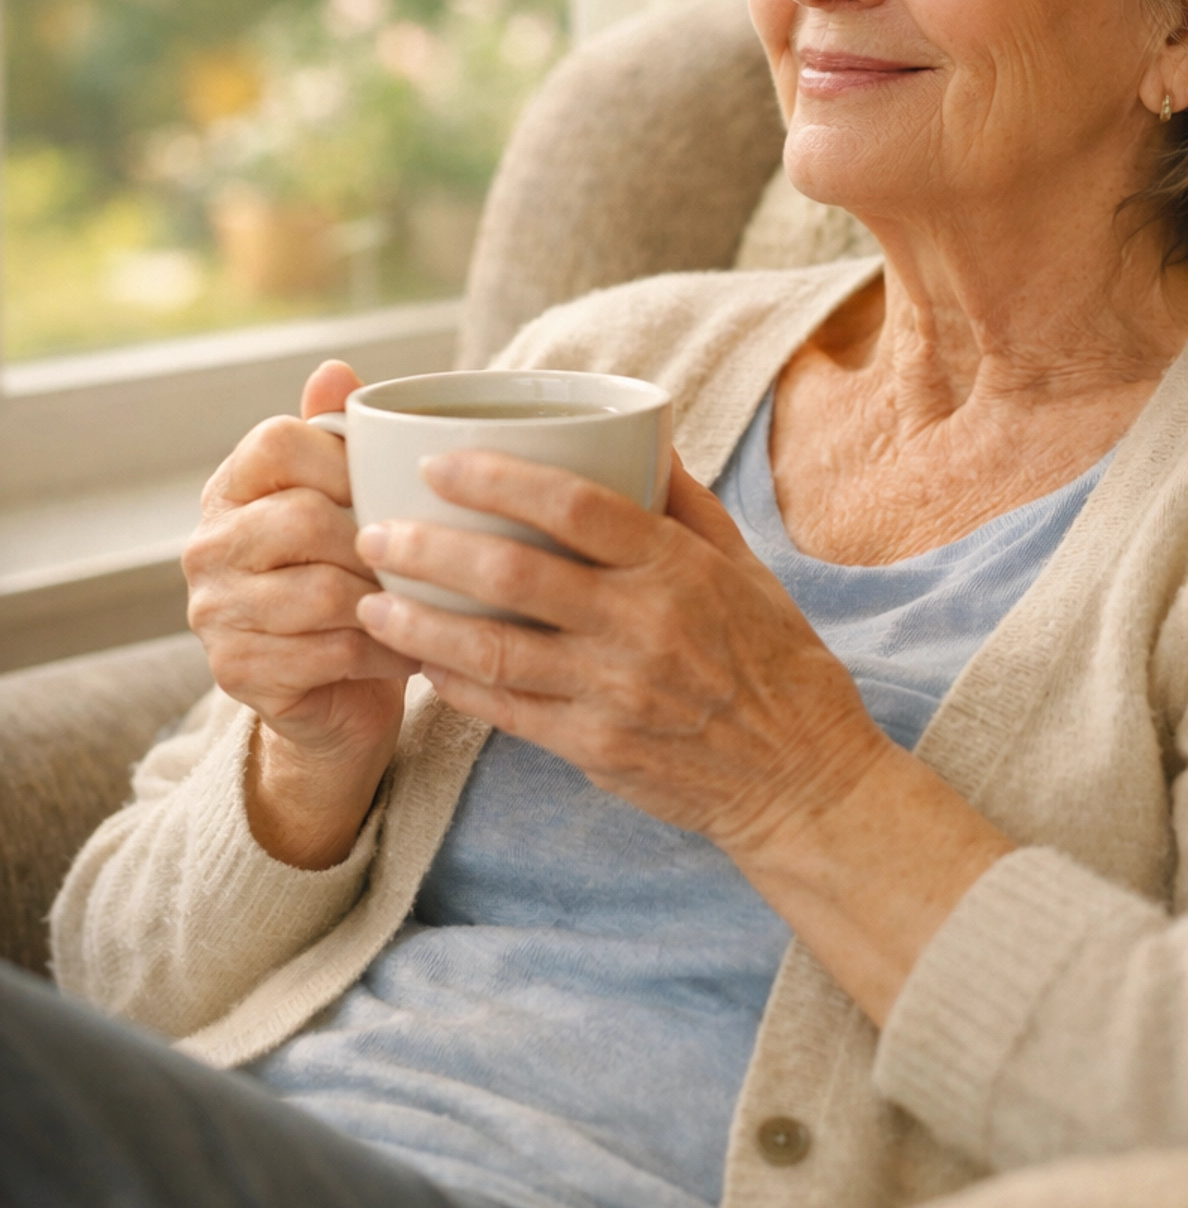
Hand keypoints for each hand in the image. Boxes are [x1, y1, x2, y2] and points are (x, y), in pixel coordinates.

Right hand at [185, 359, 414, 866]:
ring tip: (427, 603)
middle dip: (377, 540)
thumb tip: (335, 368)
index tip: (398, 486)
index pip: (279, 442)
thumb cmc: (350, 579)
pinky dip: (383, 651)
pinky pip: (328, 653)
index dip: (349, 460)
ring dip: (387, 600)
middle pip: (303, 519)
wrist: (335, 694)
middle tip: (427, 556)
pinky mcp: (236, 673)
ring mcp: (215, 613)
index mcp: (232, 488)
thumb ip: (340, 439)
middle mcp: (208, 546)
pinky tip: (411, 648)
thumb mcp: (347, 502)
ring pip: (320, 593)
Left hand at [354, 446, 1014, 1021]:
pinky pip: (507, 712)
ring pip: (493, 650)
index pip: (575, 506)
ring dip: (419, 624)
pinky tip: (420, 665)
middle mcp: (642, 626)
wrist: (799, 776)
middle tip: (375, 533)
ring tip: (369, 604)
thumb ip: (683, 500)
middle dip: (430, 549)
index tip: (437, 463)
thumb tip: (639, 431)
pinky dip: (455, 685)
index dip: (498, 479)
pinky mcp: (596, 749)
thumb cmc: (773, 658)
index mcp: (677, 567)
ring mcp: (615, 693)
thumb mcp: (743, 566)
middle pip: (514, 575)